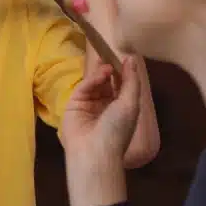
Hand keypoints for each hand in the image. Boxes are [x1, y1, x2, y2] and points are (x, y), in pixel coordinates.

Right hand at [61, 54, 144, 171]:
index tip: (125, 57)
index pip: (122, 86)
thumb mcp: (130, 104)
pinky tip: (100, 74)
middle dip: (110, 69)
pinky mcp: (74, 104)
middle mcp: (106, 105)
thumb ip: (131, 81)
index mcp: (122, 108)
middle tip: (110, 54)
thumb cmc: (117, 129)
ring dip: (102, 74)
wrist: (94, 151)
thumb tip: (131, 59)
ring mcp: (89, 105)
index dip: (123, 72)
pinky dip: (91, 80)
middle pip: (108, 82)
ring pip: (95, 83)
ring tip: (106, 67)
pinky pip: (84, 88)